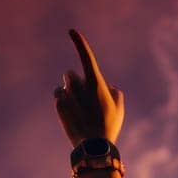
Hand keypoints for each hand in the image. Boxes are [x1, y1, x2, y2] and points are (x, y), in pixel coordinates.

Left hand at [54, 30, 124, 147]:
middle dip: (74, 81)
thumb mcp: (119, 110)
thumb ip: (116, 94)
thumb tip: (110, 88)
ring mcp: (68, 95)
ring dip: (67, 92)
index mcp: (96, 83)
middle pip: (70, 74)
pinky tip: (72, 116)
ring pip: (62, 85)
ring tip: (76, 108)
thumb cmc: (109, 126)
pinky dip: (63, 103)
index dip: (79, 42)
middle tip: (82, 97)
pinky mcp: (58, 105)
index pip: (86, 57)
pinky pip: (58, 97)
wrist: (92, 146)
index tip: (72, 31)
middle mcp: (79, 85)